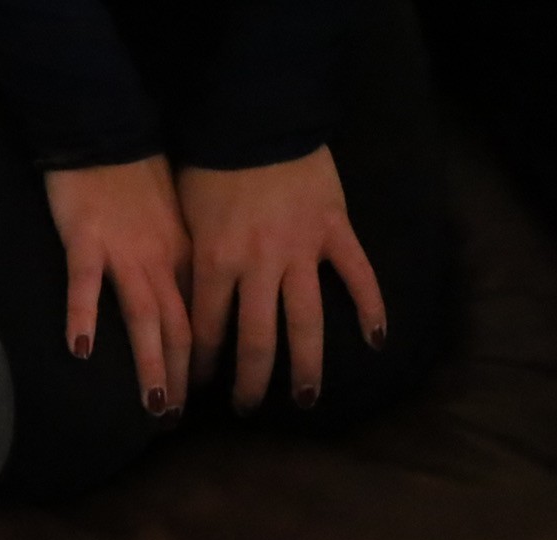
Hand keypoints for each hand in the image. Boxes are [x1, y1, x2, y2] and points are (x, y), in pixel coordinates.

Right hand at [43, 156, 192, 416]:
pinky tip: (79, 351)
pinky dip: (84, 317)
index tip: (195, 399)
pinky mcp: (86, 240)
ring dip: (150, 364)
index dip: (198, 364)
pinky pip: (85, 284)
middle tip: (173, 420)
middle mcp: (160, 262)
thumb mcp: (175, 220)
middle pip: (177, 330)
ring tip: (152, 405)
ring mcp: (123, 253)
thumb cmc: (138, 175)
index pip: (198, 321)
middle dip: (179, 379)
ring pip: (143, 317)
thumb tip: (188, 308)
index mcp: (184, 258)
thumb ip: (180, 264)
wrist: (106, 129)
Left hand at [178, 149, 384, 414]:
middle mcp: (259, 265)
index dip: (200, 365)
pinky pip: (356, 275)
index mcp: (215, 262)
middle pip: (257, 340)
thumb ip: (190, 264)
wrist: (255, 115)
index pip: (206, 330)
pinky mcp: (333, 229)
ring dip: (307, 365)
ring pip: (306, 321)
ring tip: (308, 397)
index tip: (196, 388)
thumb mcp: (184, 217)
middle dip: (250, 381)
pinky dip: (370, 307)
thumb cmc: (209, 163)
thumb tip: (179, 308)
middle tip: (247, 408)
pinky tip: (376, 340)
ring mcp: (301, 249)